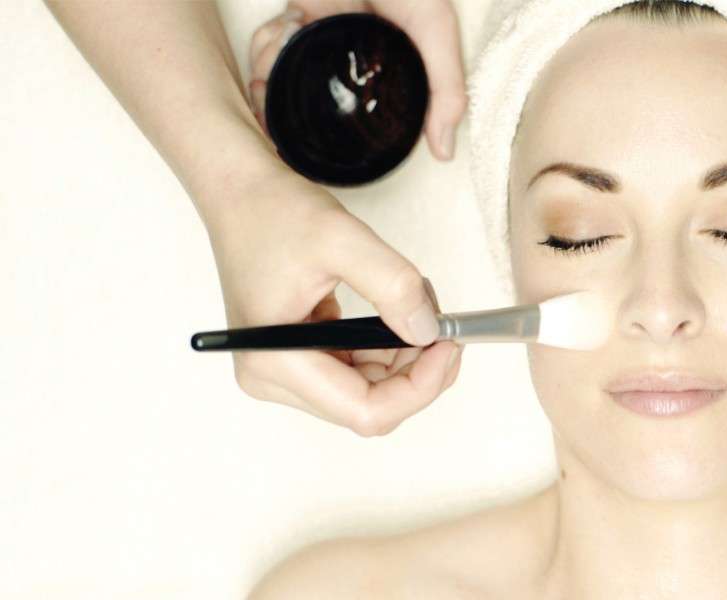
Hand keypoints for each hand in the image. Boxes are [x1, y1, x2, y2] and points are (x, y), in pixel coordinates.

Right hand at [205, 167, 463, 436]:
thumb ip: (393, 285)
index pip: (365, 411)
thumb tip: (428, 332)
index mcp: (274, 362)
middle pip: (370, 406)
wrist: (242, 194)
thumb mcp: (343, 238)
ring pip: (370, 390)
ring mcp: (284, 370)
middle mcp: (272, 378)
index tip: (448, 345)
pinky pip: (359, 370)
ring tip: (418, 304)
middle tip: (445, 325)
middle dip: (417, 371)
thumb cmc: (275, 212)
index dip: (419, 388)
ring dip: (406, 357)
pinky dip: (388, 345)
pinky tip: (398, 310)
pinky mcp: (299, 357)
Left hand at [247, 0, 466, 159]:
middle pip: (314, 105)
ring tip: (274, 72)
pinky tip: (276, 39)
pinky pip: (270, 45)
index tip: (318, 148)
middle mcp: (352, 61)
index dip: (337, 136)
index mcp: (388, 73)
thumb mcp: (436, 30)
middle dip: (287, 111)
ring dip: (269, 80)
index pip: (362, 119)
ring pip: (283, 79)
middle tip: (279, 114)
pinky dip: (264, 48)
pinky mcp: (297, 18)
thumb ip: (446, 90)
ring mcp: (322, 40)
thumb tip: (445, 153)